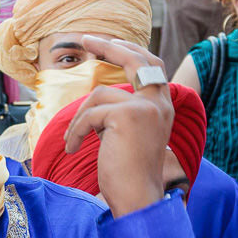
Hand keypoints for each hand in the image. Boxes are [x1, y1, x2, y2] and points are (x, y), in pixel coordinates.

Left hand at [65, 34, 173, 216]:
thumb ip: (124, 112)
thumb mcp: (130, 134)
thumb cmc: (129, 173)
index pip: (150, 66)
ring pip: (99, 96)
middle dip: (109, 46)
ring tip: (73, 141)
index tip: (107, 41)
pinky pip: (89, 115)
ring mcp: (146, 107)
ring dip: (80, 119)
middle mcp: (160, 102)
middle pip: (135, 60)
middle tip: (85, 39)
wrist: (138, 198)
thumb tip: (100, 96)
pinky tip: (74, 148)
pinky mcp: (127, 115)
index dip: (129, 51)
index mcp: (163, 106)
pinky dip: (76, 132)